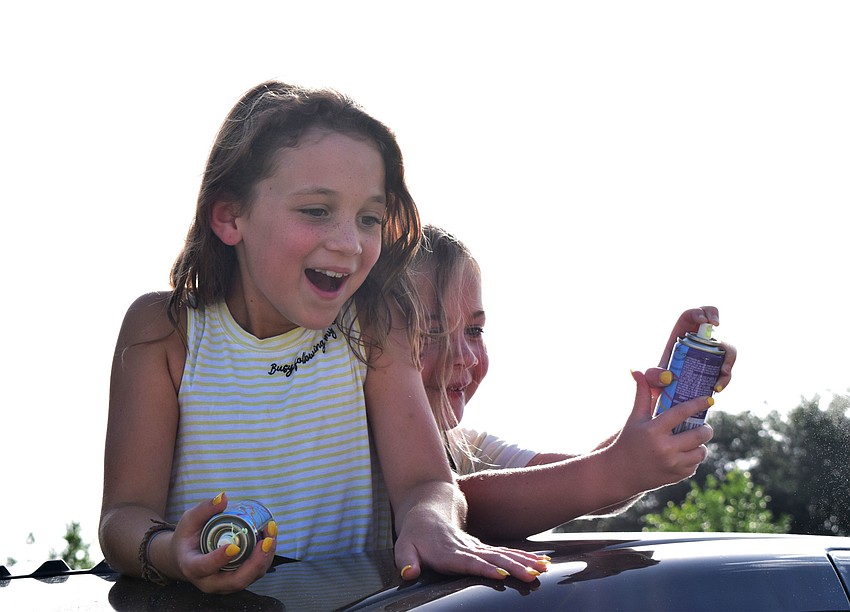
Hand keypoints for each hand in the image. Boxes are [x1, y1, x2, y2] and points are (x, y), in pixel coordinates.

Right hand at [161, 493, 277, 593]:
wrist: (186, 558)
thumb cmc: (187, 538)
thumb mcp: (189, 521)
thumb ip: (204, 509)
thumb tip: (224, 497)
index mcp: (192, 567)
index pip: (205, 567)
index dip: (220, 559)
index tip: (234, 546)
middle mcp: (209, 582)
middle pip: (236, 581)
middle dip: (255, 562)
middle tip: (266, 540)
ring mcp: (225, 585)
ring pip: (249, 578)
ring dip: (265, 558)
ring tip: (271, 535)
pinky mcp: (237, 581)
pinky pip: (255, 574)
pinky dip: (265, 558)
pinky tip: (270, 539)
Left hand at [392, 491, 549, 582]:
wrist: (426, 511)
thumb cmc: (414, 535)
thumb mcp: (403, 547)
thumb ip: (406, 561)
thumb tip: (408, 573)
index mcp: (448, 552)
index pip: (468, 561)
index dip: (484, 567)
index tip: (500, 574)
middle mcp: (466, 549)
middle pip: (493, 558)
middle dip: (514, 566)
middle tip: (533, 575)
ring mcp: (476, 547)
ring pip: (504, 554)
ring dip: (524, 561)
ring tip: (543, 568)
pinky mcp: (483, 548)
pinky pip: (507, 553)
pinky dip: (524, 557)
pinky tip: (541, 563)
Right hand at [606, 370, 713, 492]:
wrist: (619, 472)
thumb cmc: (628, 440)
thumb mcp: (634, 418)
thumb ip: (641, 394)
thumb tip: (637, 370)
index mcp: (653, 430)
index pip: (682, 412)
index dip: (697, 404)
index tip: (709, 399)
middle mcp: (664, 448)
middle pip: (699, 434)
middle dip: (705, 428)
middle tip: (703, 426)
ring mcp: (672, 464)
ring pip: (701, 451)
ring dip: (700, 445)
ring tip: (693, 441)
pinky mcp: (676, 476)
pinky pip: (695, 465)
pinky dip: (692, 458)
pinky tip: (683, 454)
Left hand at [659, 306, 735, 392]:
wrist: (668, 393)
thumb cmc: (659, 380)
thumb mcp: (653, 378)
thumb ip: (653, 376)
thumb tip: (668, 376)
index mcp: (681, 335)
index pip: (691, 315)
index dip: (700, 312)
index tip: (704, 321)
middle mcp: (698, 340)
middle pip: (712, 322)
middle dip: (718, 323)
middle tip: (716, 332)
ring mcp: (710, 351)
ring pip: (727, 347)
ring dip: (729, 358)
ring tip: (722, 373)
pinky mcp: (718, 366)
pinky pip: (727, 367)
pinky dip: (726, 376)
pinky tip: (717, 388)